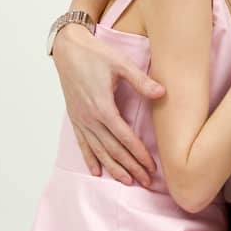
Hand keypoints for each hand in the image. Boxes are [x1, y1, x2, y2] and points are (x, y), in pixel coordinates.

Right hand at [53, 24, 164, 186]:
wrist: (68, 49)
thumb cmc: (95, 54)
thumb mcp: (121, 64)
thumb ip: (141, 81)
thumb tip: (162, 93)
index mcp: (103, 107)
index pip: (124, 138)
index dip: (138, 154)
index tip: (151, 167)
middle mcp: (90, 118)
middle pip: (112, 150)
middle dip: (130, 167)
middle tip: (145, 181)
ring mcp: (80, 119)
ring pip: (98, 150)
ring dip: (113, 168)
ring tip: (127, 182)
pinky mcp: (75, 117)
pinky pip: (83, 143)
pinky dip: (90, 158)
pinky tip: (97, 171)